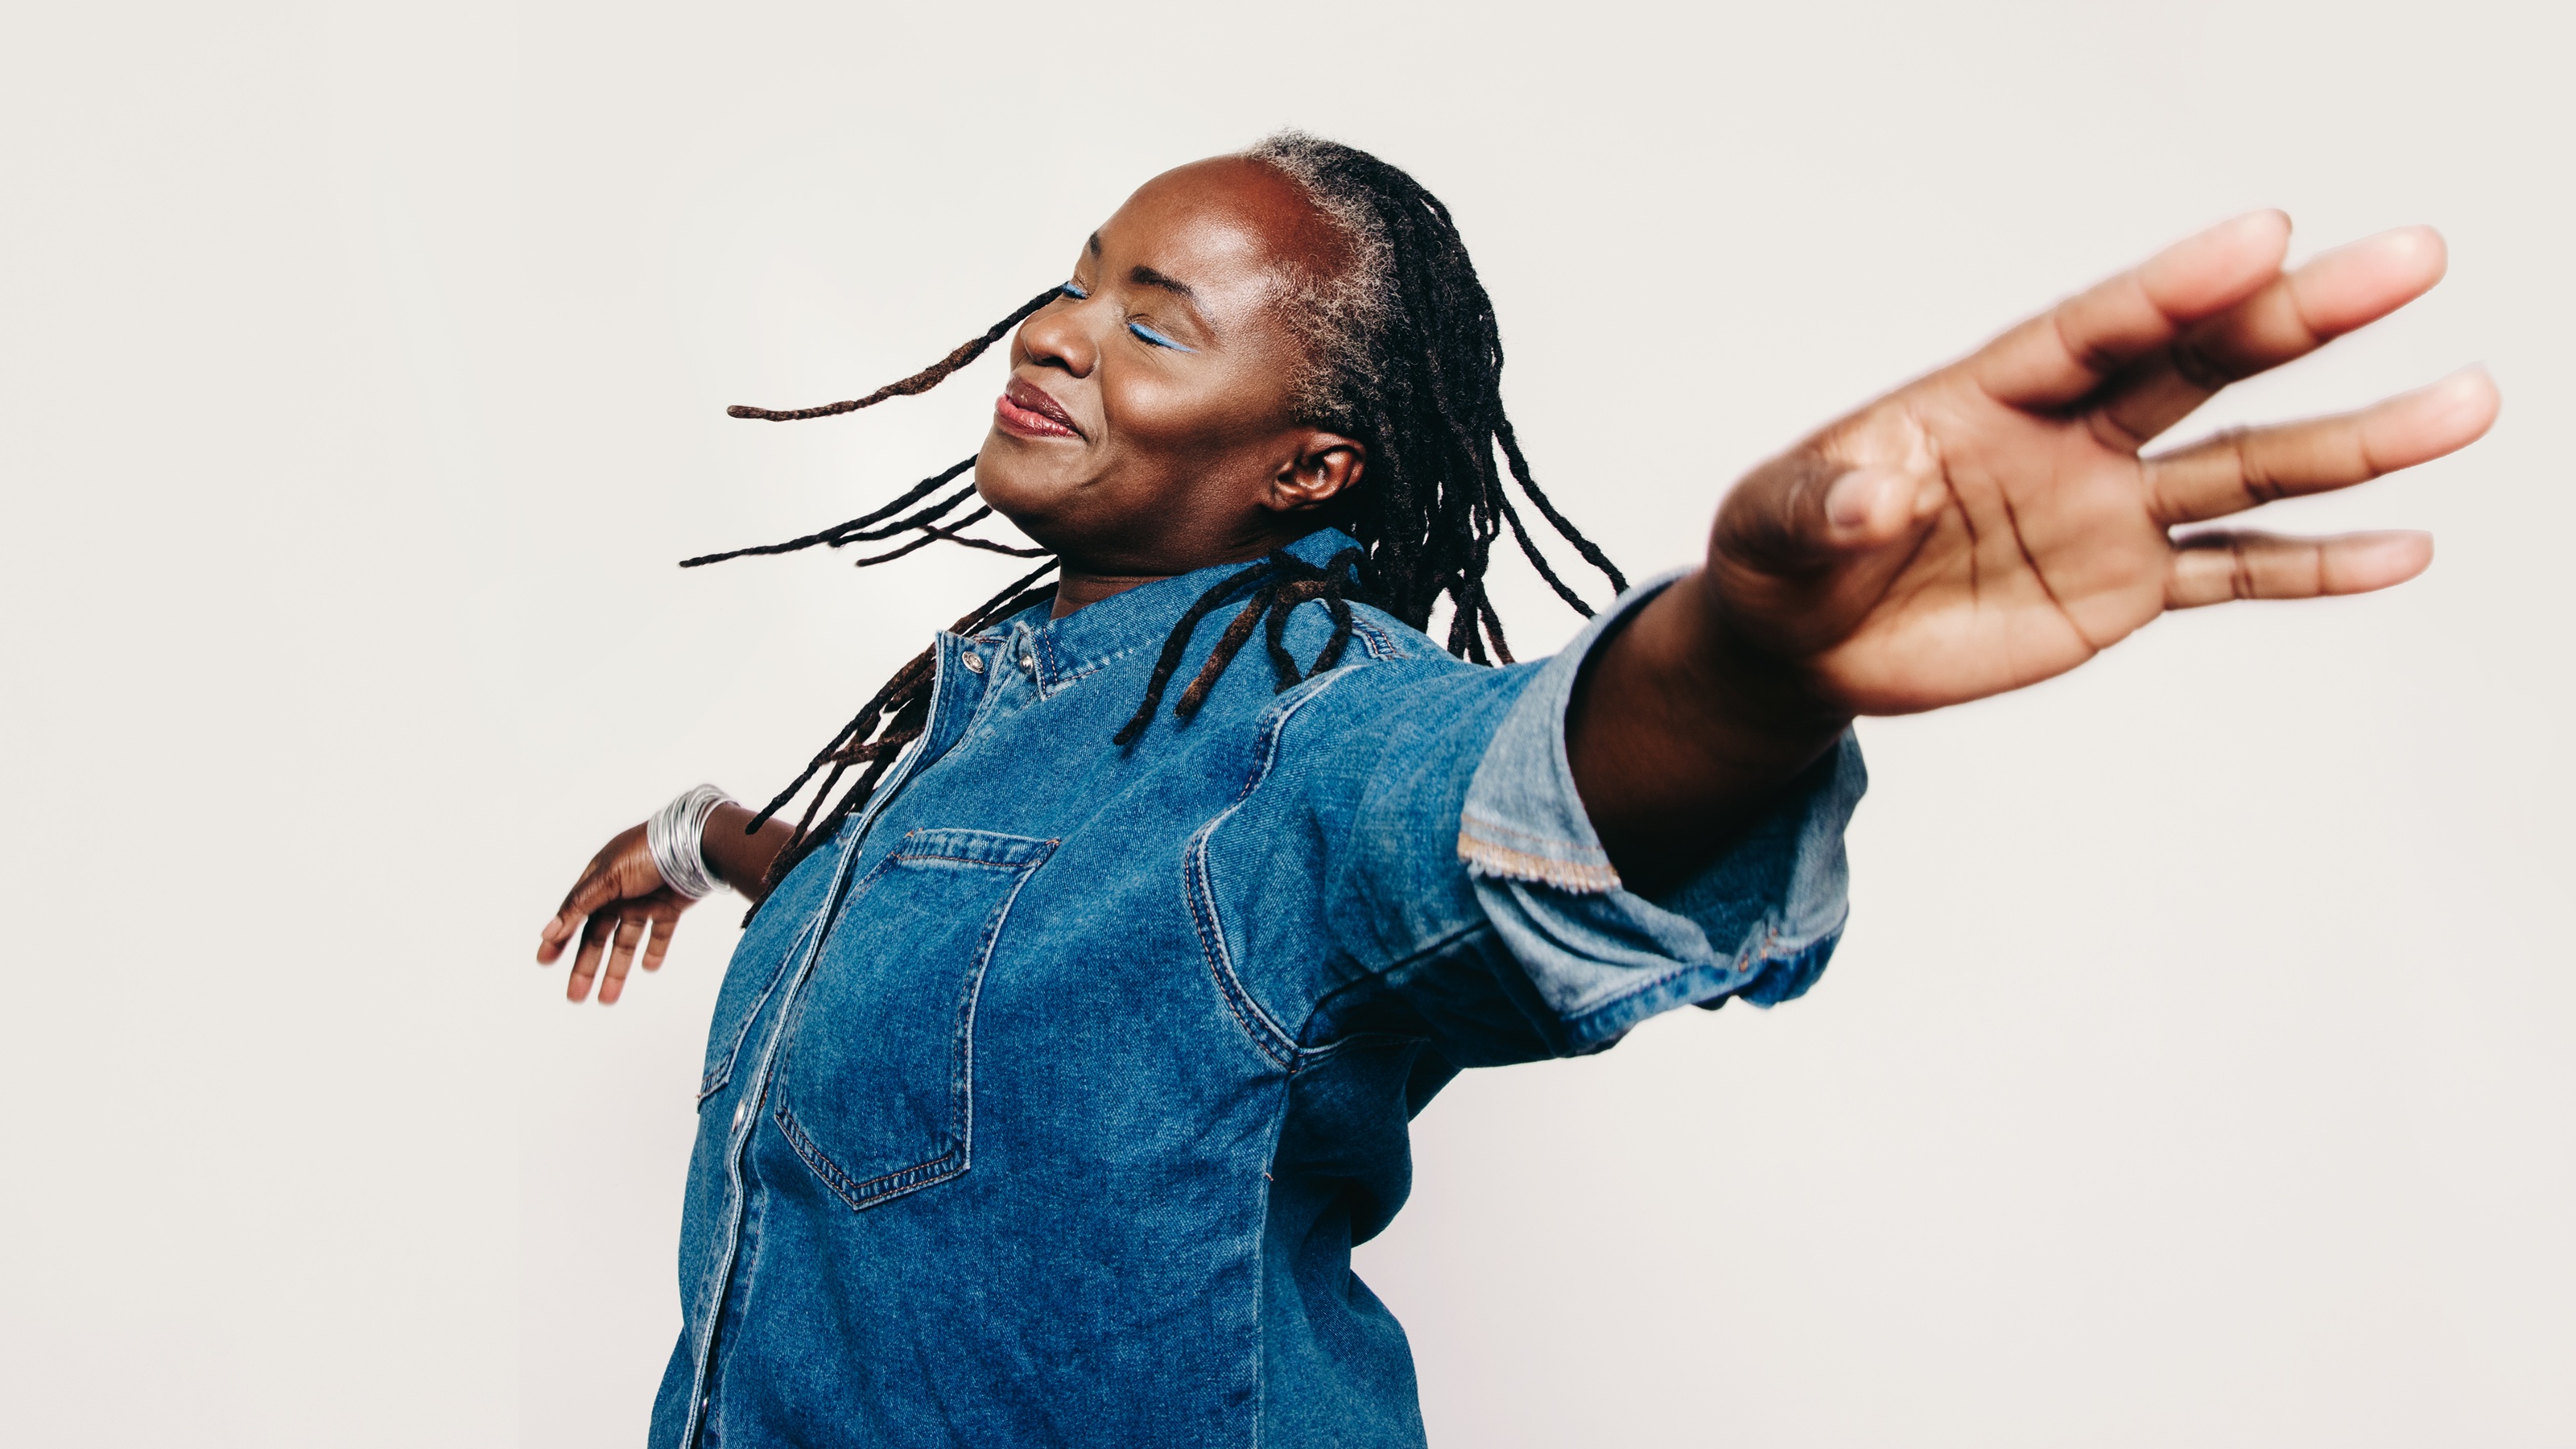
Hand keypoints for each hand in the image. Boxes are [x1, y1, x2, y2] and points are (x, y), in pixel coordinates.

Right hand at [535, 823, 695, 1004]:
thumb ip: (579, 905)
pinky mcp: (669, 907)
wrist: (698, 843)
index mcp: (598, 881)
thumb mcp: (607, 877)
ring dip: (617, 969)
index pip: (574, 916)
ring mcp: (644, 901)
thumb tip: (549, 931)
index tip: (544, 961)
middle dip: (586, 966)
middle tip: (575, 996)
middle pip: (598, 936)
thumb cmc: (648, 850)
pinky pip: (659, 934)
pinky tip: (648, 968)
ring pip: (626, 941)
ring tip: (607, 998)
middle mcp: (618, 894)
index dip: (559, 939)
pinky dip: (654, 951)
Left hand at [1711, 211, 2497, 714]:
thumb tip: (1869, 496)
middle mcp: (2068, 439)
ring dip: (2354, 443)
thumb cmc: (1780, 560)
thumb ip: (1818, 508)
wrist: (1803, 642)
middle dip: (2300, 317)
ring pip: (2247, 467)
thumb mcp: (1769, 532)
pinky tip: (2404, 549)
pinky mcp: (2125, 588)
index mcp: (1984, 397)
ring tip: (2465, 401)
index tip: (2265, 238)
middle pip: (2200, 366)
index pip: (2094, 329)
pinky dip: (2315, 566)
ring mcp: (2106, 510)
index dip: (2175, 286)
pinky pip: (2235, 572)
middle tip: (2410, 260)